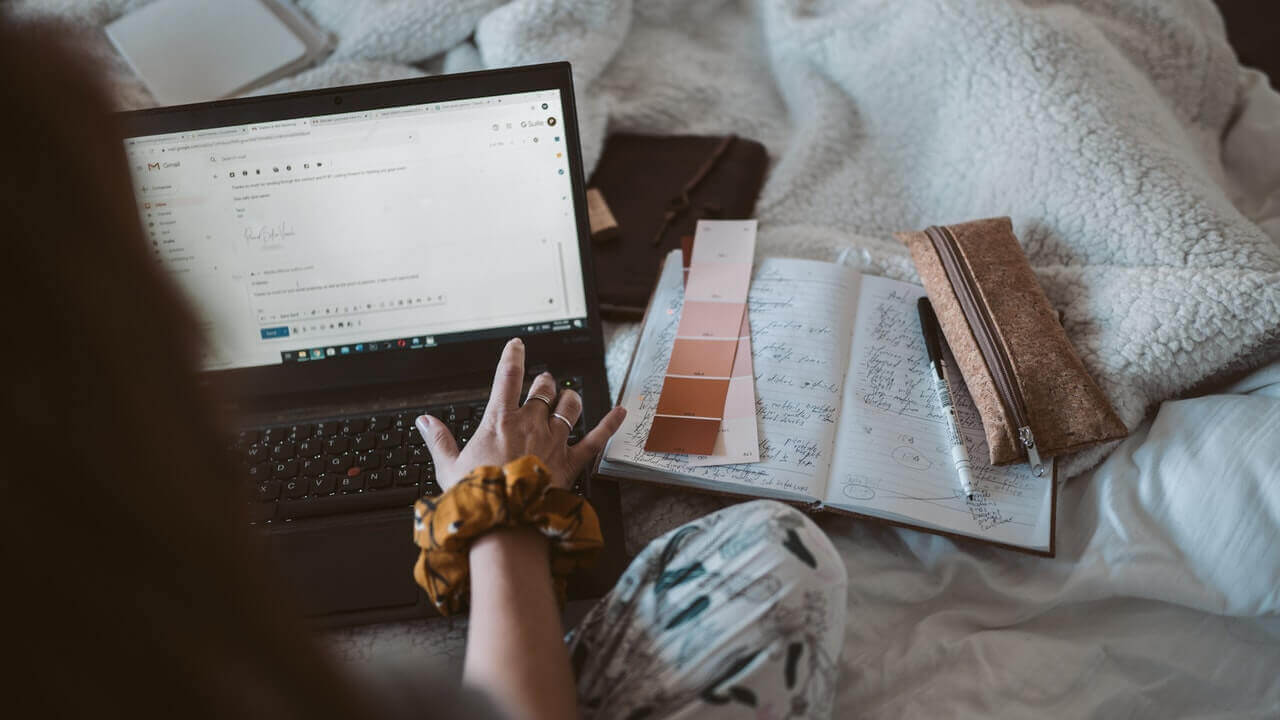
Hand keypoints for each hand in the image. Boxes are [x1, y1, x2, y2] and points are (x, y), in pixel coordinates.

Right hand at [415, 338, 625, 491]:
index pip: (509, 376)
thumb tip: (424, 421)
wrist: (505, 522)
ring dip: (569, 398)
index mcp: (500, 421)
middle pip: (543, 388)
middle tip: (542, 383)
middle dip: (543, 382)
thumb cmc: (477, 496)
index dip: (514, 356)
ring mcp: (553, 440)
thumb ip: (438, 440)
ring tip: (567, 397)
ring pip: (570, 406)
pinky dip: (610, 423)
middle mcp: (530, 424)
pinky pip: (596, 438)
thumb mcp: (448, 467)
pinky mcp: (571, 461)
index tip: (518, 345)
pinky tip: (621, 411)